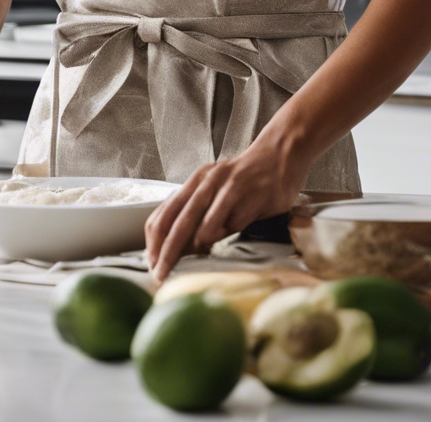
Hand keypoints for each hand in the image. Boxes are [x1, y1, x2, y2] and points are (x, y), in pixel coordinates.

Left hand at [144, 139, 309, 282]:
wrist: (278, 156)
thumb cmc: (244, 180)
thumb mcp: (214, 191)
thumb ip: (197, 215)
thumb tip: (179, 249)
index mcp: (194, 182)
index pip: (163, 215)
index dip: (154, 242)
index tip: (152, 263)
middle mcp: (207, 182)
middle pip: (179, 222)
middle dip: (168, 252)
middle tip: (162, 273)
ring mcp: (229, 187)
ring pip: (205, 224)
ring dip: (199, 245)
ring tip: (199, 256)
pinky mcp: (252, 194)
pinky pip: (235, 222)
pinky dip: (229, 232)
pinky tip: (230, 233)